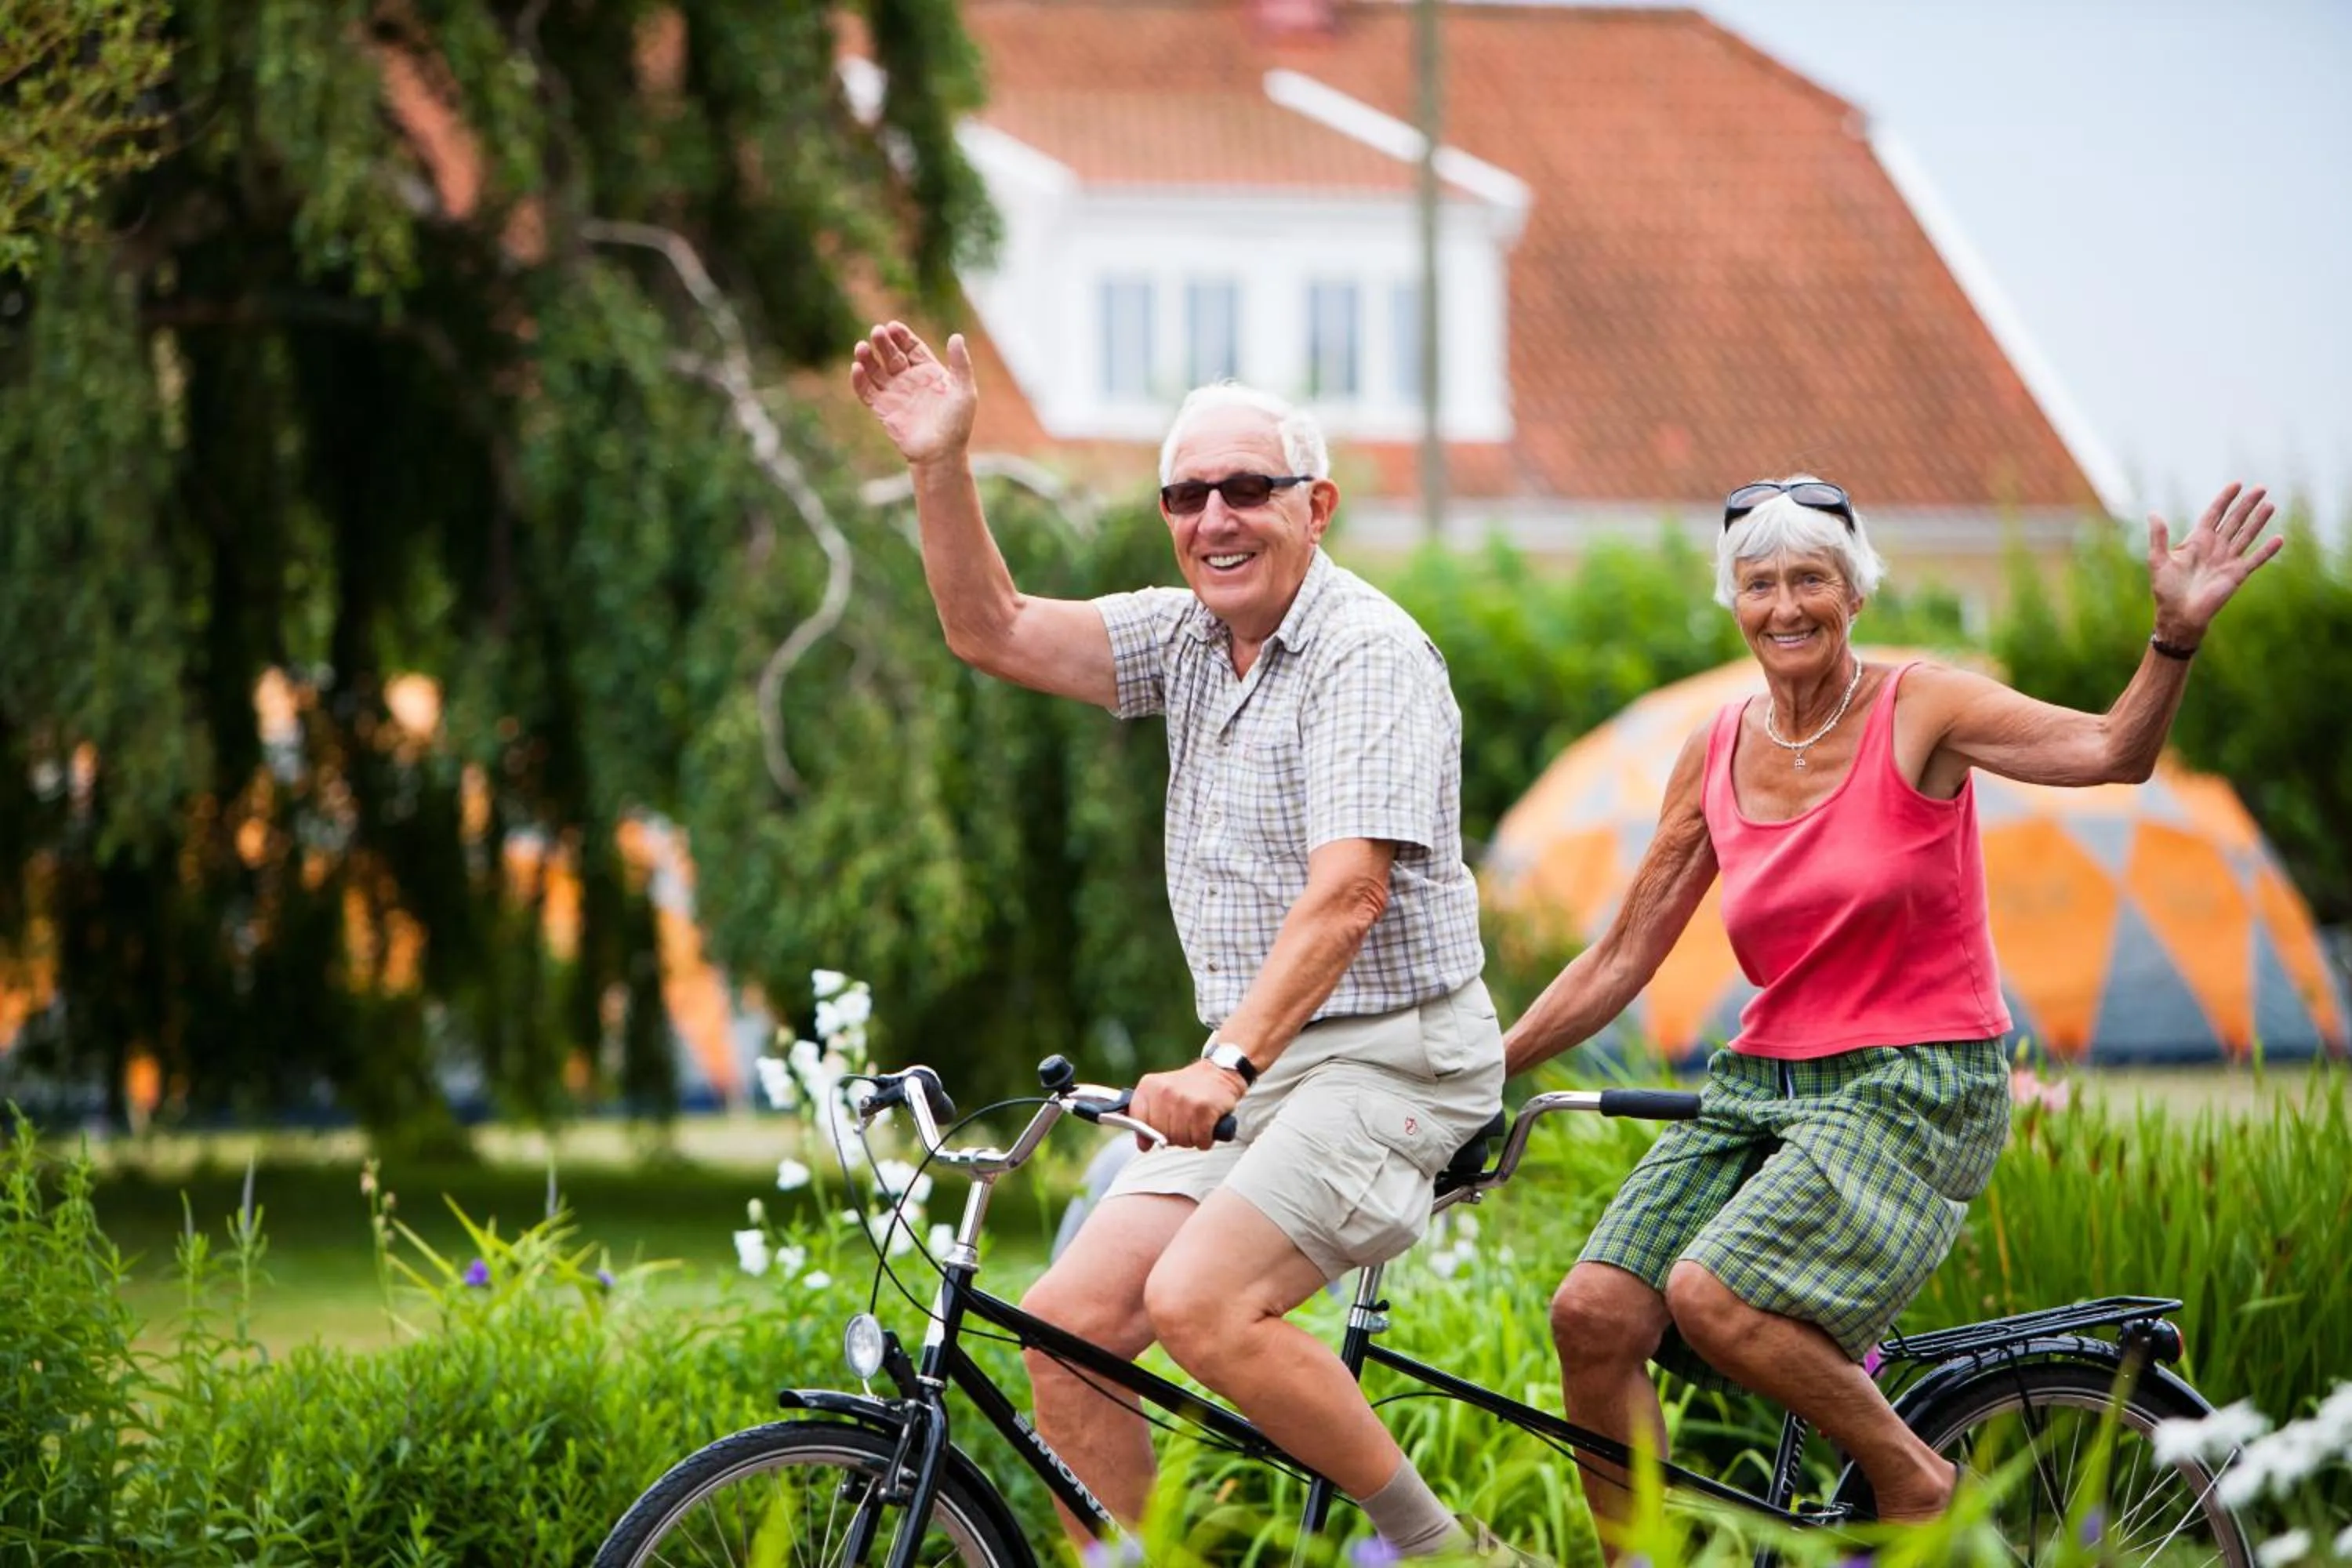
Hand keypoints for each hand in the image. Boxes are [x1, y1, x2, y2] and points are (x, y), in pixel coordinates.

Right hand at [849, 321, 975, 466]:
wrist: (941, 453)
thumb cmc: (956, 424)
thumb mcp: (964, 391)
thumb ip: (960, 364)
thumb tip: (956, 337)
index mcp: (929, 373)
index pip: (912, 348)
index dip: (902, 336)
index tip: (893, 326)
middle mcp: (910, 381)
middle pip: (892, 356)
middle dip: (884, 343)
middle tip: (877, 331)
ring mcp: (894, 394)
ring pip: (876, 371)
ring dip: (867, 358)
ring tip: (861, 346)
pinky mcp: (882, 410)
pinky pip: (867, 392)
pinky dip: (859, 380)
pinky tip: (857, 367)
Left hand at [1129, 1060, 1244, 1150]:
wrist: (1218, 1072)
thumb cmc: (1189, 1088)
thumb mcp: (1161, 1096)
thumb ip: (1147, 1120)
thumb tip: (1142, 1146)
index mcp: (1149, 1086)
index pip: (1138, 1122)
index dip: (1149, 1132)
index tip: (1160, 1129)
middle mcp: (1164, 1091)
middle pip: (1161, 1135)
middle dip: (1175, 1136)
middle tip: (1185, 1123)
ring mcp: (1184, 1100)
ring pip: (1181, 1140)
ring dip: (1192, 1138)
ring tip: (1197, 1123)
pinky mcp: (1204, 1109)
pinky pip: (1200, 1140)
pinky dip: (1205, 1140)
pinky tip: (1208, 1127)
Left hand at [2146, 482, 2283, 642]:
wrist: (2179, 616)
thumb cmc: (2166, 590)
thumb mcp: (2158, 561)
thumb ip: (2159, 537)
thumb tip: (2153, 513)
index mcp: (2197, 541)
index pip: (2214, 514)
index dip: (2224, 499)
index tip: (2236, 484)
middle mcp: (2215, 548)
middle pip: (2234, 520)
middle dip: (2247, 504)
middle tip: (2261, 487)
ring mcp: (2227, 560)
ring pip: (2247, 535)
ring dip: (2259, 520)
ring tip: (2270, 504)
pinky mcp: (2237, 575)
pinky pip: (2255, 559)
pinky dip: (2267, 550)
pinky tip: (2279, 539)